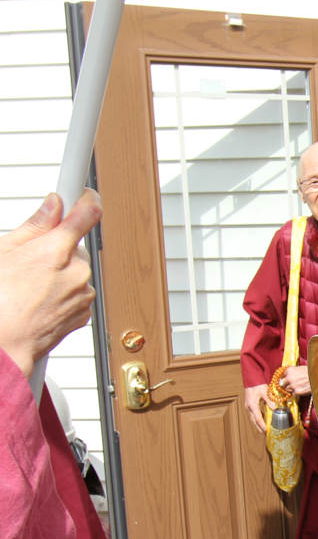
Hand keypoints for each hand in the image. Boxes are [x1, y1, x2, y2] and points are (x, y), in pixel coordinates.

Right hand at [0, 191, 99, 376]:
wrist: (2, 344)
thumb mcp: (4, 252)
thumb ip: (34, 226)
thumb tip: (53, 205)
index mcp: (56, 251)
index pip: (87, 214)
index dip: (86, 199)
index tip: (84, 194)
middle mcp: (77, 272)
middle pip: (76, 247)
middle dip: (57, 249)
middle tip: (30, 262)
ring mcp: (83, 294)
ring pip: (76, 272)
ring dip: (59, 274)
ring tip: (29, 287)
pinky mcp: (84, 313)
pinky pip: (77, 293)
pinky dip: (63, 293)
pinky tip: (39, 301)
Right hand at [244, 384, 271, 432]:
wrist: (251, 380)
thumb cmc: (258, 385)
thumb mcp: (265, 392)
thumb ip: (269, 401)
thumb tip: (274, 408)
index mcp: (252, 405)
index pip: (257, 417)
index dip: (261, 425)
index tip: (265, 431)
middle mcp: (249, 407)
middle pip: (254, 420)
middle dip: (259, 428)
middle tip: (265, 434)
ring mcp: (248, 407)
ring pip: (253, 418)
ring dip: (258, 425)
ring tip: (263, 431)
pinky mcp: (250, 406)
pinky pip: (253, 415)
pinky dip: (258, 419)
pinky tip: (263, 422)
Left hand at [280, 365, 310, 396]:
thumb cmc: (311, 372)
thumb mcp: (300, 368)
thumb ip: (293, 371)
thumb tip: (288, 375)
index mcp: (289, 370)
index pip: (281, 375)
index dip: (284, 377)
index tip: (285, 379)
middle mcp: (289, 378)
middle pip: (282, 383)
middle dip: (286, 384)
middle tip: (291, 384)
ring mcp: (293, 386)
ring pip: (287, 389)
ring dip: (291, 389)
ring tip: (299, 386)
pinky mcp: (297, 392)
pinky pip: (293, 394)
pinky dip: (297, 393)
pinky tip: (302, 389)